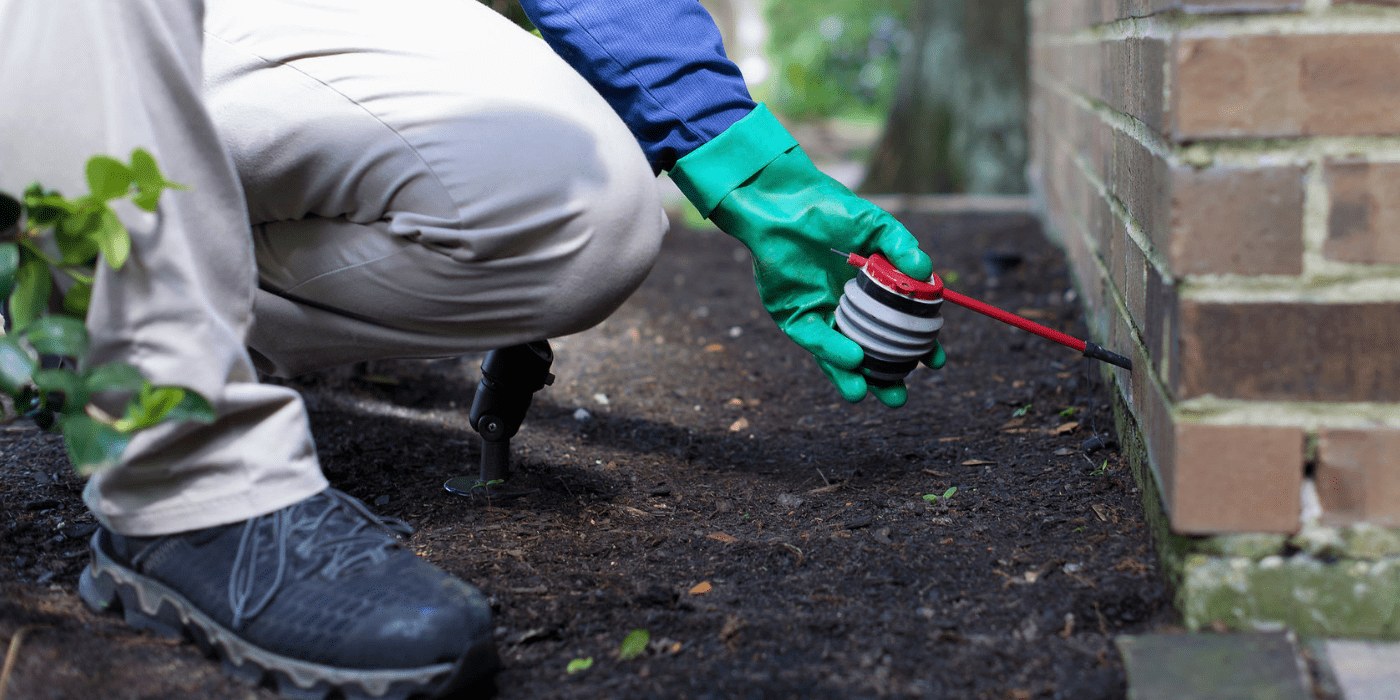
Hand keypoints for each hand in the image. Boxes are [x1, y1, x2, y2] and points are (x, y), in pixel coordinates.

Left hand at [670, 105, 943, 406]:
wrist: (785, 201)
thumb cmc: (830, 210)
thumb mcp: (874, 226)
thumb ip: (900, 246)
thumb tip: (926, 271)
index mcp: (871, 294)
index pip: (897, 329)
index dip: (916, 348)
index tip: (935, 363)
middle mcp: (846, 311)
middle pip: (868, 353)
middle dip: (883, 379)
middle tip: (899, 397)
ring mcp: (820, 315)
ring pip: (836, 355)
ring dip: (852, 377)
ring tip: (869, 394)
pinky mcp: (792, 315)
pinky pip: (813, 336)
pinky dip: (831, 349)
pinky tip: (851, 359)